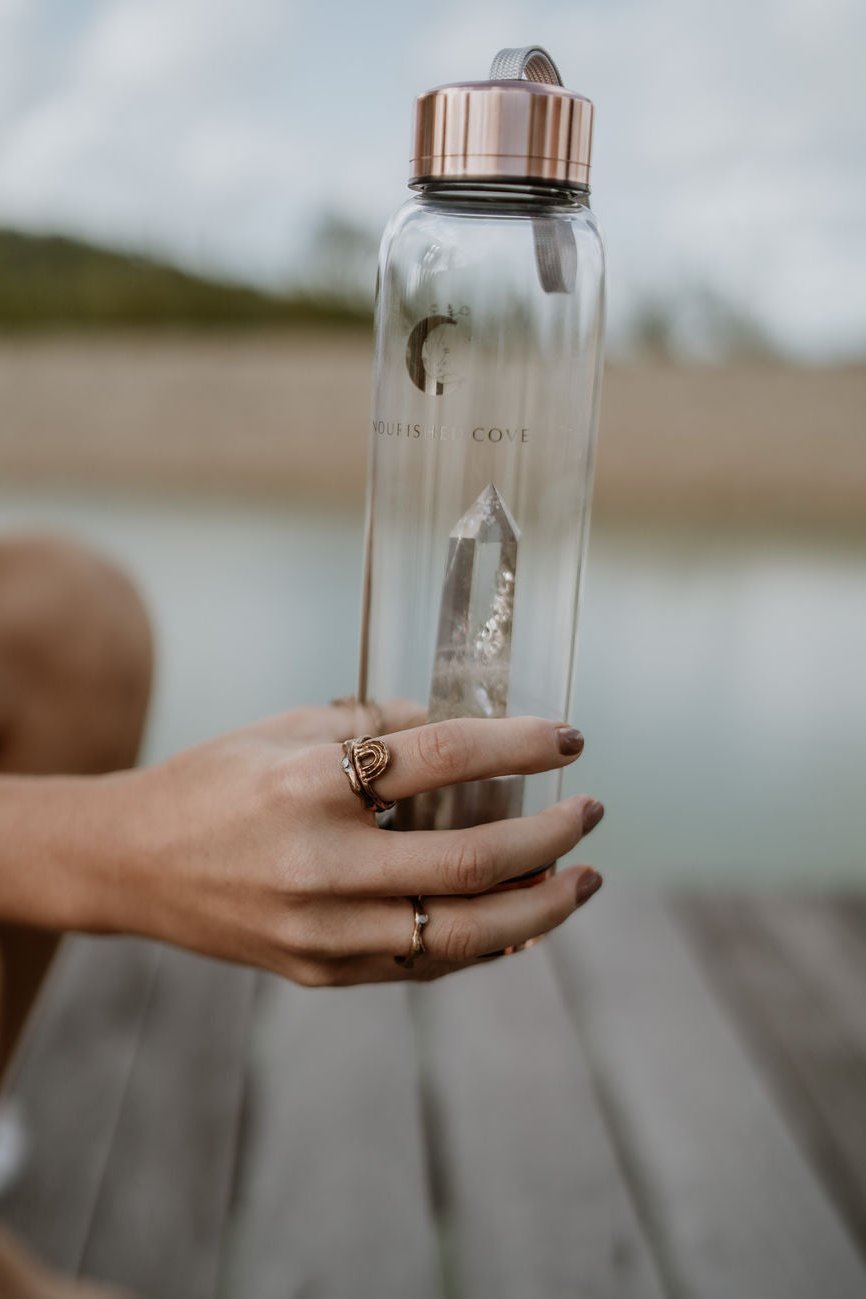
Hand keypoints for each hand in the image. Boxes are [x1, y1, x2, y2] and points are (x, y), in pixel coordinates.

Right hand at [89, 701, 603, 985]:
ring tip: (583, 879)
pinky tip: (522, 918)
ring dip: (540, 907)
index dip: (519, 744)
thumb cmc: (213, 782)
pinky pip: (424, 963)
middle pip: (470, 860)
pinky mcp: (320, 973)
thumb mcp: (288, 729)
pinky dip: (485, 942)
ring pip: (463, 933)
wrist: (131, 864)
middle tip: (591, 810)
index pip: (441, 758)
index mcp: (308, 785)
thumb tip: (468, 725)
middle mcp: (319, 865)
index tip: (570, 736)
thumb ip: (378, 728)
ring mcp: (321, 932)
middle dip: (551, 836)